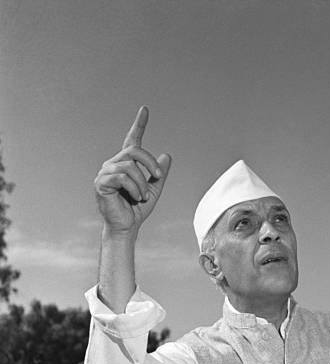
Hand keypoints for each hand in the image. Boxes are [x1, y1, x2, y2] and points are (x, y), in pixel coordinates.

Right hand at [94, 106, 170, 234]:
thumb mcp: (154, 189)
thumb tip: (167, 155)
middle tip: (159, 177)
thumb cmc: (137, 209)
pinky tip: (135, 197)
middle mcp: (113, 164)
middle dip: (150, 163)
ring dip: (142, 183)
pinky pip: (122, 177)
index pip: (133, 140)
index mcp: (126, 164)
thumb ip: (159, 173)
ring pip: (130, 166)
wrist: (126, 226)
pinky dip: (134, 188)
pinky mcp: (100, 182)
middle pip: (135, 151)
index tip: (145, 109)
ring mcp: (105, 172)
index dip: (139, 125)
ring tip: (142, 196)